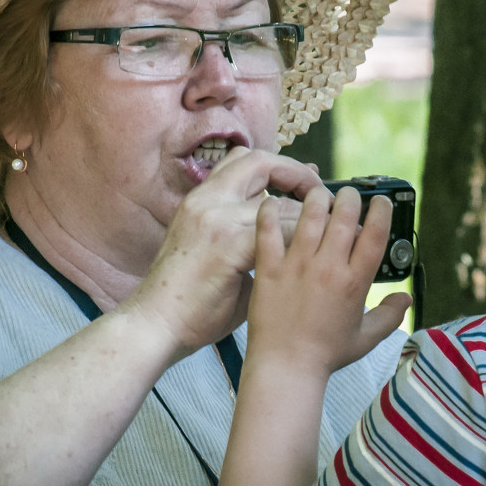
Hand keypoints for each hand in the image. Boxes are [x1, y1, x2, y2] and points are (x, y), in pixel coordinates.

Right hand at [122, 148, 323, 358]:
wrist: (155, 325)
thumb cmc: (187, 300)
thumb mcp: (215, 254)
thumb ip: (247, 239)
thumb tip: (286, 239)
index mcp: (201, 200)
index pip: (244, 161)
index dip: (281, 167)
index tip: (307, 180)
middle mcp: (206, 200)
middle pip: (259, 161)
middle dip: (297, 173)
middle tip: (321, 193)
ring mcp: (214, 219)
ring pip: (277, 200)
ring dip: (309, 213)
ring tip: (330, 227)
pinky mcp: (226, 244)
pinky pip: (277, 231)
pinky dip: (301, 239)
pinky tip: (315, 254)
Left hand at [247, 185, 410, 375]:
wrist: (286, 368)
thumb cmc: (325, 355)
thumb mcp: (366, 338)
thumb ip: (390, 316)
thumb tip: (407, 298)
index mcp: (355, 282)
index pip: (375, 234)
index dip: (381, 211)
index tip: (380, 202)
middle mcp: (328, 269)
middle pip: (344, 216)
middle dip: (350, 198)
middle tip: (348, 195)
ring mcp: (297, 266)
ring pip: (310, 215)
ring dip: (317, 198)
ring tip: (318, 195)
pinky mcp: (270, 269)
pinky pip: (268, 231)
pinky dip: (270, 212)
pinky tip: (274, 202)